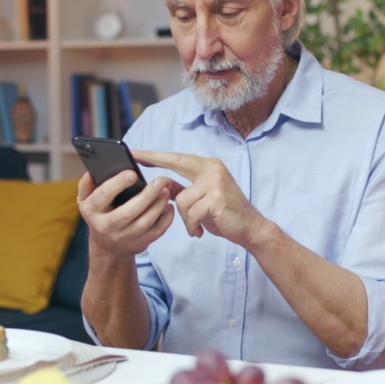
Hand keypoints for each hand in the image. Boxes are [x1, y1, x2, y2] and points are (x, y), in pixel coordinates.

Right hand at [76, 169, 174, 257]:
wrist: (107, 246)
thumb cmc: (99, 213)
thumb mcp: (86, 199)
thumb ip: (88, 183)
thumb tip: (94, 170)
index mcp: (91, 210)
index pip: (103, 196)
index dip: (118, 184)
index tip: (133, 173)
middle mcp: (105, 226)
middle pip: (129, 212)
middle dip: (147, 196)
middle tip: (160, 181)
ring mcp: (123, 238)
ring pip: (144, 222)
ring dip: (158, 206)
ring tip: (166, 191)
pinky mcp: (139, 244)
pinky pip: (156, 232)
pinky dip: (166, 219)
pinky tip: (169, 206)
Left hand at [133, 150, 267, 245]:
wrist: (250, 228)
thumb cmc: (223, 214)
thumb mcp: (201, 199)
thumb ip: (183, 190)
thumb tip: (162, 185)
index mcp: (208, 166)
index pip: (177, 158)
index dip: (154, 155)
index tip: (134, 153)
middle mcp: (212, 169)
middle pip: (175, 167)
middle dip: (153, 163)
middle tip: (134, 158)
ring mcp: (216, 182)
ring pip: (181, 200)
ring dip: (186, 218)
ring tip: (196, 225)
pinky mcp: (217, 198)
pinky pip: (191, 213)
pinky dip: (192, 225)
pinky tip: (200, 230)